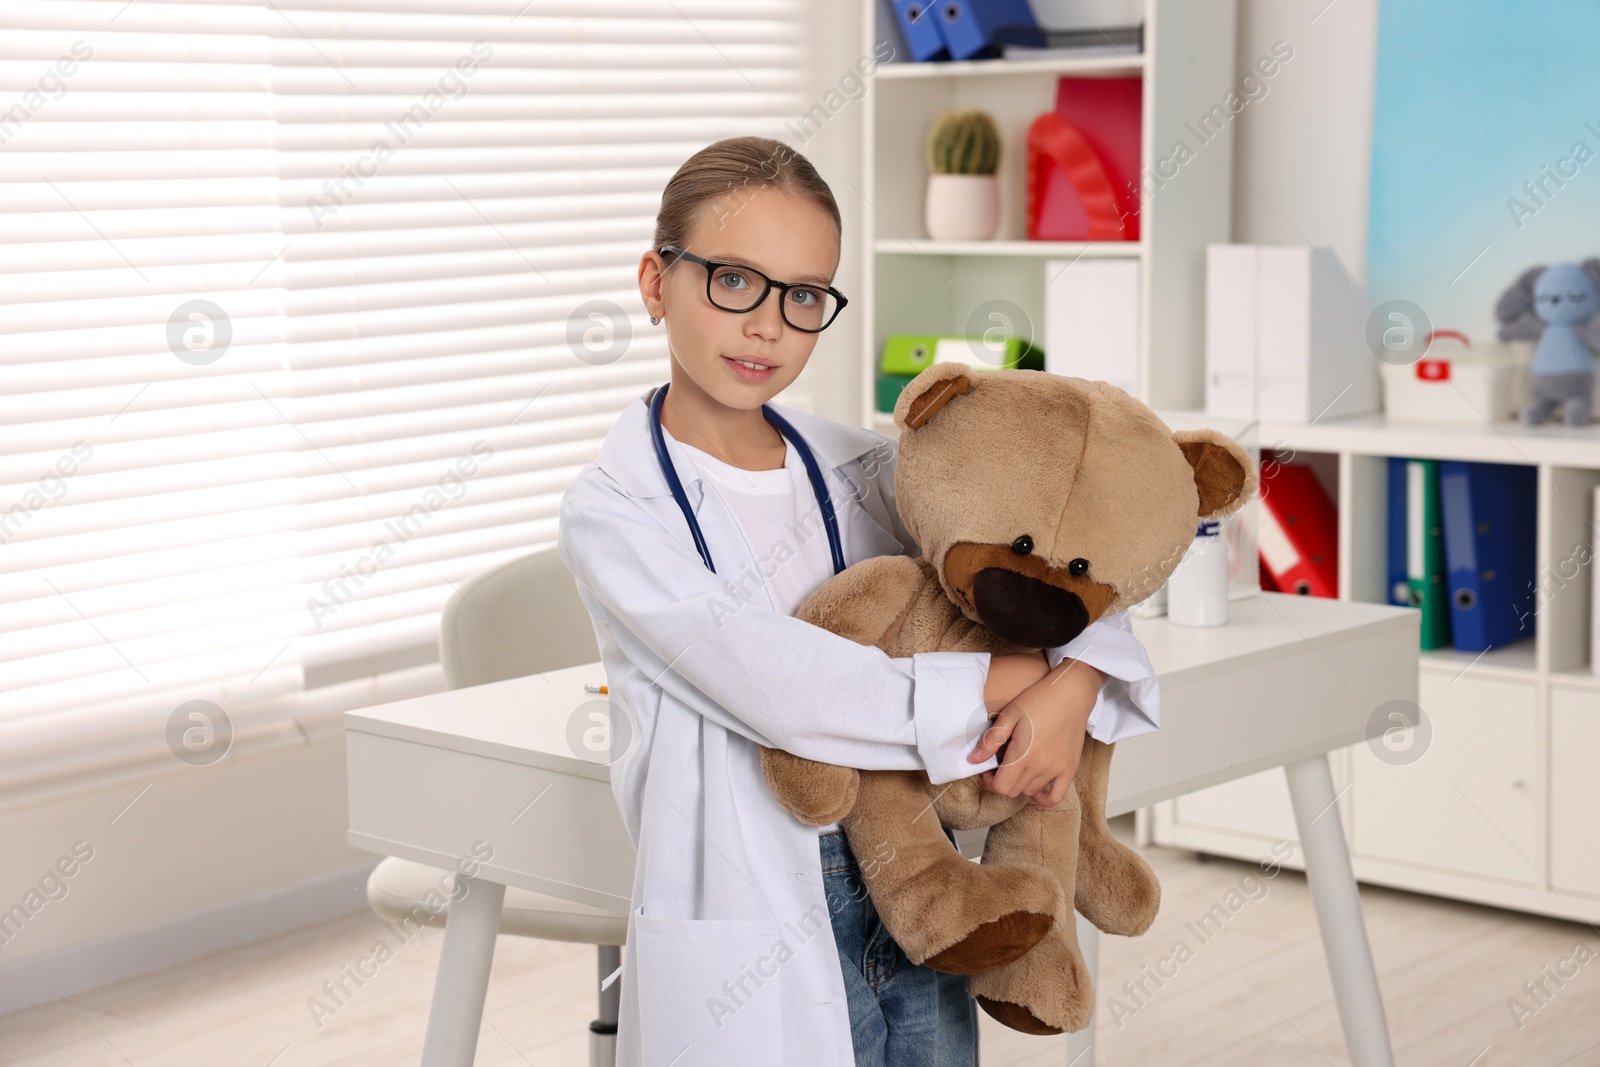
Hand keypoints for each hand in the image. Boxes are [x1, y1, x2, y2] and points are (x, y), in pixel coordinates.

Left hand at [969, 657, 1105, 805]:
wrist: (1071, 694)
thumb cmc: (1037, 700)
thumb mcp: (1009, 715)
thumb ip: (991, 740)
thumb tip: (973, 760)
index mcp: (1023, 754)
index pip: (1002, 787)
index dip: (990, 782)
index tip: (989, 770)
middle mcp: (1041, 766)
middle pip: (1014, 791)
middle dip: (1002, 782)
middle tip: (1000, 767)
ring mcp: (1058, 769)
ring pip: (1031, 791)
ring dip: (1020, 784)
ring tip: (1017, 768)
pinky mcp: (1071, 768)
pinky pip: (1057, 795)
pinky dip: (1044, 797)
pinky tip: (1036, 787)